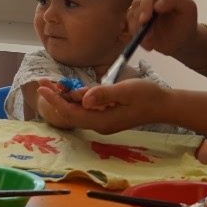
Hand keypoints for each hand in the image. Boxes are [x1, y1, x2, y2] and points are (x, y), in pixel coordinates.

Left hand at [36, 77, 171, 133]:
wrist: (165, 105)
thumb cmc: (148, 96)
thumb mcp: (126, 91)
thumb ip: (104, 94)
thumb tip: (84, 99)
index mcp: (102, 121)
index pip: (71, 113)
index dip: (55, 100)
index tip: (42, 88)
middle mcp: (100, 124)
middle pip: (71, 112)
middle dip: (55, 97)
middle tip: (42, 81)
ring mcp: (103, 122)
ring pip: (78, 110)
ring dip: (65, 97)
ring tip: (52, 83)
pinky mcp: (107, 116)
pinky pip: (86, 109)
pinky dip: (77, 99)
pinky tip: (72, 89)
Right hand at [125, 0, 200, 57]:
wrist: (180, 39)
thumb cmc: (186, 22)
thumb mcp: (188, 9)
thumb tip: (157, 3)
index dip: (145, 6)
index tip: (146, 20)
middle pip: (136, 3)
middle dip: (140, 21)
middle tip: (148, 36)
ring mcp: (140, 7)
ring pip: (131, 16)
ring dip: (139, 31)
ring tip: (151, 42)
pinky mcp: (134, 19)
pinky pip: (129, 26)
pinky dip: (137, 37)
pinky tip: (149, 44)